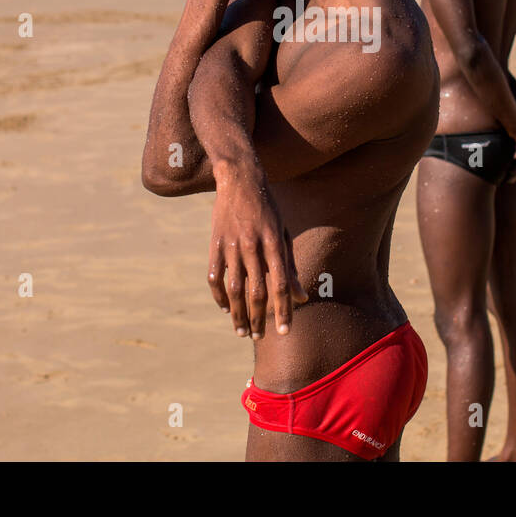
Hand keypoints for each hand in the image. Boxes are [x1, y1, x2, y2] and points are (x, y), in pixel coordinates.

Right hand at [207, 164, 308, 338]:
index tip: (284, 332)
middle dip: (259, 319)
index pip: (280, 285)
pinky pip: (214, 276)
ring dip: (238, 314)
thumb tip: (301, 297)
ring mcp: (231, 245)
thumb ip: (290, 267)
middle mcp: (252, 247)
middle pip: (256, 292)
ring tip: (242, 332)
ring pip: (234, 289)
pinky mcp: (215, 243)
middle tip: (260, 337)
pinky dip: (219, 295)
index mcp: (273, 244)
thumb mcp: (283, 233)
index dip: (283, 310)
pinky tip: (226, 307)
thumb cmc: (268, 208)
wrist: (240, 179)